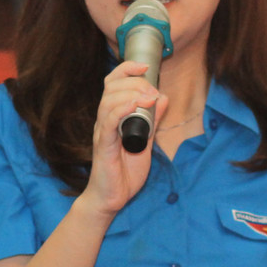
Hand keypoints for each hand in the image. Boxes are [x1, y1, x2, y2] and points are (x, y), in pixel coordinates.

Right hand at [80, 61, 167, 216]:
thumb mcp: (146, 141)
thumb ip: (153, 120)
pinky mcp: (103, 146)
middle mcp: (103, 120)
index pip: (112, 83)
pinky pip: (108, 122)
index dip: (127, 69)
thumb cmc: (124, 173)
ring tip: (149, 98)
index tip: (146, 66)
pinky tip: (134, 105)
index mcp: (112, 116)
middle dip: (135, 82)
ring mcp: (102, 132)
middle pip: (111, 87)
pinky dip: (121, 109)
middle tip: (153, 91)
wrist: (111, 199)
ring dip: (131, 93)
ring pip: (109, 101)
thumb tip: (163, 97)